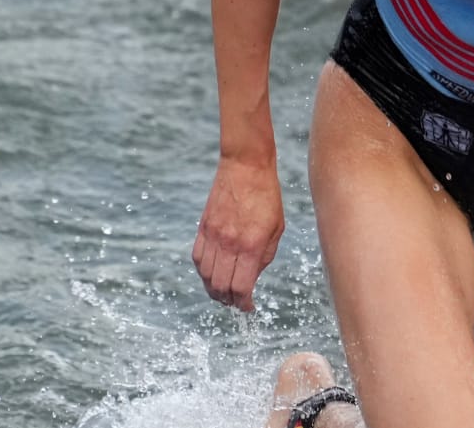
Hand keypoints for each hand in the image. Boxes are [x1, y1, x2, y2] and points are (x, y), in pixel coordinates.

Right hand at [192, 154, 283, 310]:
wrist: (246, 166)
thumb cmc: (267, 197)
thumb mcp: (276, 229)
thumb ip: (264, 257)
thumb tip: (251, 279)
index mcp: (251, 245)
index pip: (240, 288)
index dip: (243, 304)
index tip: (248, 307)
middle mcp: (229, 243)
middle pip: (220, 286)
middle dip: (228, 300)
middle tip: (236, 301)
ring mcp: (213, 234)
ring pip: (205, 275)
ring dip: (213, 288)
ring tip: (224, 290)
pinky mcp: (203, 227)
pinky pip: (197, 257)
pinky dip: (203, 271)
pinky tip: (213, 272)